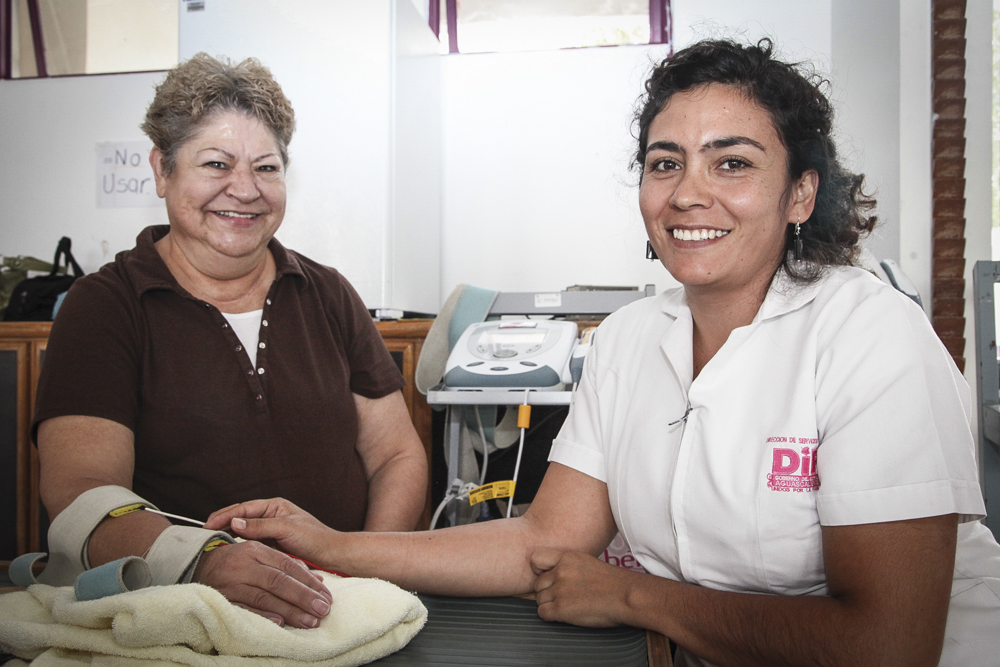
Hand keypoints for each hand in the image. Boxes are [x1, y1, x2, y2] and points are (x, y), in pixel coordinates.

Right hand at [193, 540, 331, 628]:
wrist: (195, 564)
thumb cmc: (234, 560)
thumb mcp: (259, 552)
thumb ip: (286, 563)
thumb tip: (316, 579)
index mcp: (255, 549)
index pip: (287, 565)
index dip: (308, 581)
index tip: (324, 594)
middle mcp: (244, 563)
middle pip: (279, 581)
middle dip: (304, 597)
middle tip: (323, 610)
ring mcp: (232, 581)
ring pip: (265, 596)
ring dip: (290, 610)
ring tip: (309, 621)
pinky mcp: (223, 596)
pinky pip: (245, 608)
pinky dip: (263, 615)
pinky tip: (279, 622)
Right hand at [205, 498, 336, 567]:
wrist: (331, 554)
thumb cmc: (314, 538)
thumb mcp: (286, 529)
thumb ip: (261, 526)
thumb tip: (235, 523)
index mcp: (274, 506)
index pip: (243, 509)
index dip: (224, 517)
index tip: (207, 526)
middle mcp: (270, 515)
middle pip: (240, 518)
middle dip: (221, 524)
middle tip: (203, 535)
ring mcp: (270, 530)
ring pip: (243, 531)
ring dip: (227, 536)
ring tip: (210, 544)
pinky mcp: (272, 544)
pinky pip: (250, 543)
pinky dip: (238, 546)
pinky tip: (228, 553)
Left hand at [531, 549, 634, 627]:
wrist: (625, 596)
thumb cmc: (612, 582)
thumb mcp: (587, 562)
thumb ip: (568, 566)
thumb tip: (553, 574)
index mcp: (567, 557)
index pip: (535, 559)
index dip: (538, 570)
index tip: (546, 576)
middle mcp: (560, 571)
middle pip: (537, 584)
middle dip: (547, 591)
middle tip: (562, 597)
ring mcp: (560, 590)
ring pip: (539, 600)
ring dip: (549, 605)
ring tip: (568, 606)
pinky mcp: (561, 608)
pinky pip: (542, 613)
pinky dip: (550, 616)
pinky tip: (564, 614)